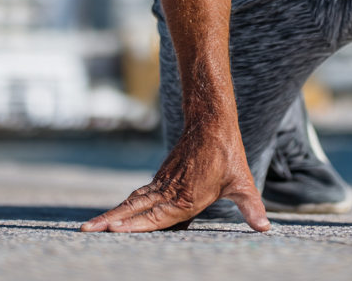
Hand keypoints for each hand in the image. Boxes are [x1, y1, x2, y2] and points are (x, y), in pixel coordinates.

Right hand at [80, 121, 269, 233]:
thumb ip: (251, 207)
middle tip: (86, 230)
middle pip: (134, 210)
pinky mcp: (161, 178)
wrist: (211, 120)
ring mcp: (162, 184)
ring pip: (133, 202)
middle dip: (110, 221)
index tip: (112, 229)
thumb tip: (266, 228)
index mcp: (186, 197)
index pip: (155, 217)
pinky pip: (139, 196)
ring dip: (112, 214)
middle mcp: (169, 192)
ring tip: (90, 226)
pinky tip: (115, 216)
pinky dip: (123, 207)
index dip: (134, 225)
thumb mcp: (242, 181)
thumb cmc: (227, 153)